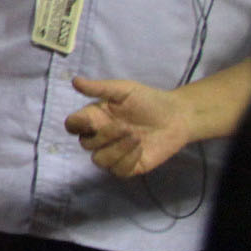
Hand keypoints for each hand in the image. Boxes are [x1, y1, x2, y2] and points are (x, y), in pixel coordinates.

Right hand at [67, 77, 194, 177]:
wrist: (177, 116)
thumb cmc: (148, 100)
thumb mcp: (123, 90)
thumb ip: (98, 88)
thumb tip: (74, 81)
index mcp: (95, 118)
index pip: (72, 125)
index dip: (75, 125)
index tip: (90, 121)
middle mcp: (101, 137)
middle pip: (85, 144)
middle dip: (104, 137)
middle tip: (125, 127)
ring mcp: (114, 153)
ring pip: (99, 160)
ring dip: (116, 150)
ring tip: (136, 137)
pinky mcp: (130, 166)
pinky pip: (118, 170)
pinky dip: (128, 159)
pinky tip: (141, 148)